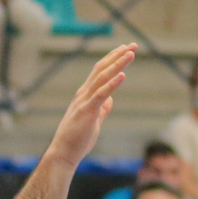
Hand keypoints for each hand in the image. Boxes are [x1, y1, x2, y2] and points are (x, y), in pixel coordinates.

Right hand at [42, 43, 135, 168]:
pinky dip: (112, 84)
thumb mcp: (93, 121)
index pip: (100, 71)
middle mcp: (84, 93)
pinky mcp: (87, 111)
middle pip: (102, 69)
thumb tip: (110, 101)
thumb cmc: (77, 140)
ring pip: (102, 77)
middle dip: (118, 56)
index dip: (113, 59)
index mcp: (85, 95)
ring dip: (117, 64)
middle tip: (134, 45)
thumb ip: (102, 109)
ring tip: (131, 54)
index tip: (126, 49)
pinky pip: (101, 94)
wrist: (63, 153)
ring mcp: (84, 101)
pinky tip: (122, 75)